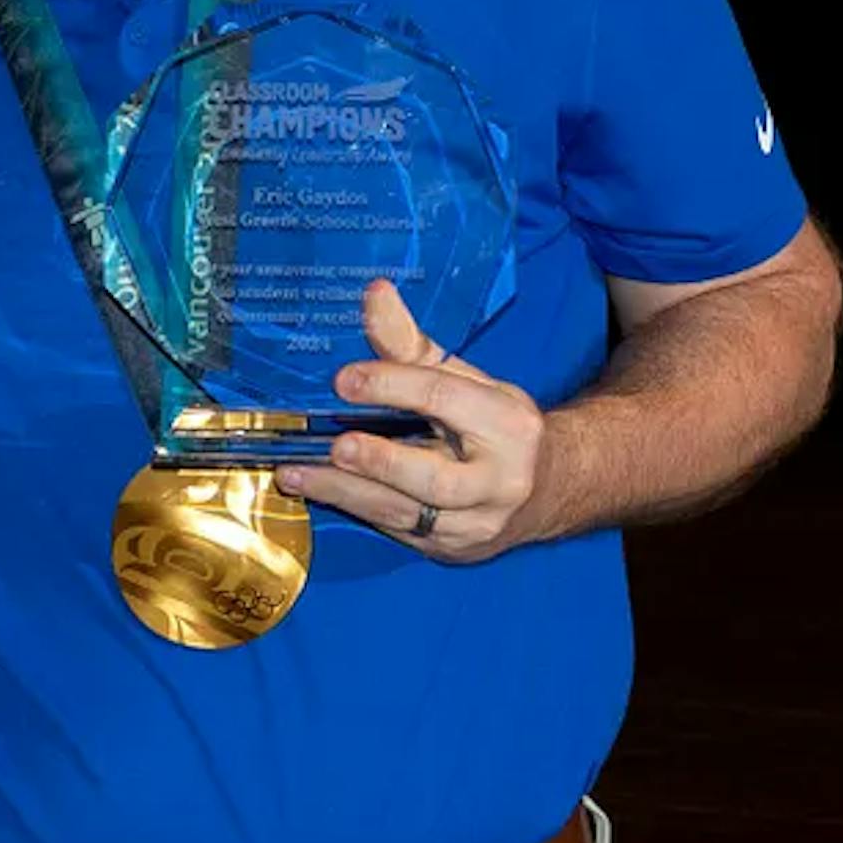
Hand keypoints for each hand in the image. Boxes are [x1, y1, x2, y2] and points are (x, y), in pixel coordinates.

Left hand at [277, 279, 566, 563]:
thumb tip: (374, 293)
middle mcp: (499, 480)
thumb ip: (412, 344)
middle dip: (381, 462)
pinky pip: (396, 531)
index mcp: (509, 424)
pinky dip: (355, 508)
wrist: (547, 489)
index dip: (392, 385)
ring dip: (345, 493)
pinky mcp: (451, 549)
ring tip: (296, 474)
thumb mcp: (465, 378)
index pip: (445, 400)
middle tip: (337, 446)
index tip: (343, 380)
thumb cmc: (494, 424)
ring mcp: (476, 523)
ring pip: (405, 513)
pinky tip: (317, 489)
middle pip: (434, 477)